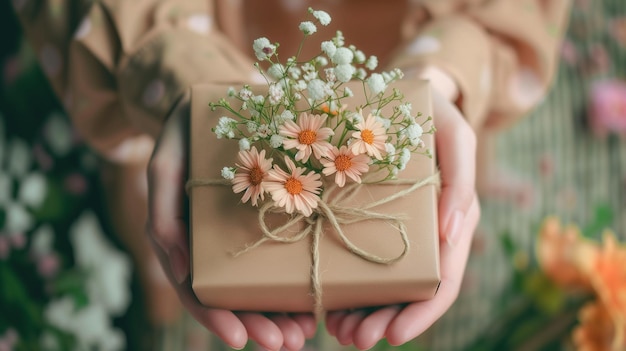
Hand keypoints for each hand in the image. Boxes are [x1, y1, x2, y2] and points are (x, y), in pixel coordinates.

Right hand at [146, 94, 316, 350]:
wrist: (219, 98)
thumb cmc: (186, 132)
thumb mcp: (165, 166)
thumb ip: (162, 215)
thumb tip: (181, 271)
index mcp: (186, 239)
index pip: (197, 290)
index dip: (216, 317)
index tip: (240, 339)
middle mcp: (216, 243)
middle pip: (235, 296)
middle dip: (260, 324)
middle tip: (287, 343)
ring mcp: (245, 231)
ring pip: (262, 283)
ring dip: (283, 312)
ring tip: (305, 331)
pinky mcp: (273, 215)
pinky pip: (284, 253)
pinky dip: (297, 278)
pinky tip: (317, 295)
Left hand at [325, 87, 479, 348]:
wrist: (400, 95)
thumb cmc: (430, 114)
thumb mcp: (454, 134)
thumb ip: (462, 176)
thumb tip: (453, 231)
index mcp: (452, 220)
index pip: (443, 279)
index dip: (421, 313)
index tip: (394, 336)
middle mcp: (428, 233)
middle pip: (412, 293)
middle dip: (385, 321)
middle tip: (354, 339)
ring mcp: (400, 230)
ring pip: (387, 286)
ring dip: (365, 314)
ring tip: (339, 331)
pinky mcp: (373, 220)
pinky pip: (364, 262)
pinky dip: (350, 288)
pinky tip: (330, 304)